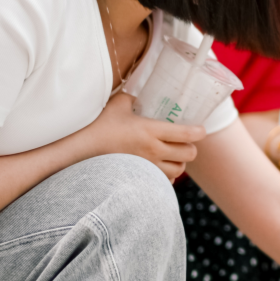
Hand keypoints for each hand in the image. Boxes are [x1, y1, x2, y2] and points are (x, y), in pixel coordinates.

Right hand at [81, 92, 205, 180]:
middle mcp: (152, 151)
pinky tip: (160, 169)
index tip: (201, 129)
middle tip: (186, 142)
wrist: (78, 152)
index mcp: (150, 131)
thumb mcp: (117, 105)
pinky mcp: (140, 179)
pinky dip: (167, 176)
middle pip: (188, 155)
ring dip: (180, 163)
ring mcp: (147, 168)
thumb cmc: (97, 126)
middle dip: (191, 148)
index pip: (186, 134)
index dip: (199, 132)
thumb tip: (141, 98)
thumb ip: (133, 99)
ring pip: (178, 171)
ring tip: (174, 156)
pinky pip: (163, 182)